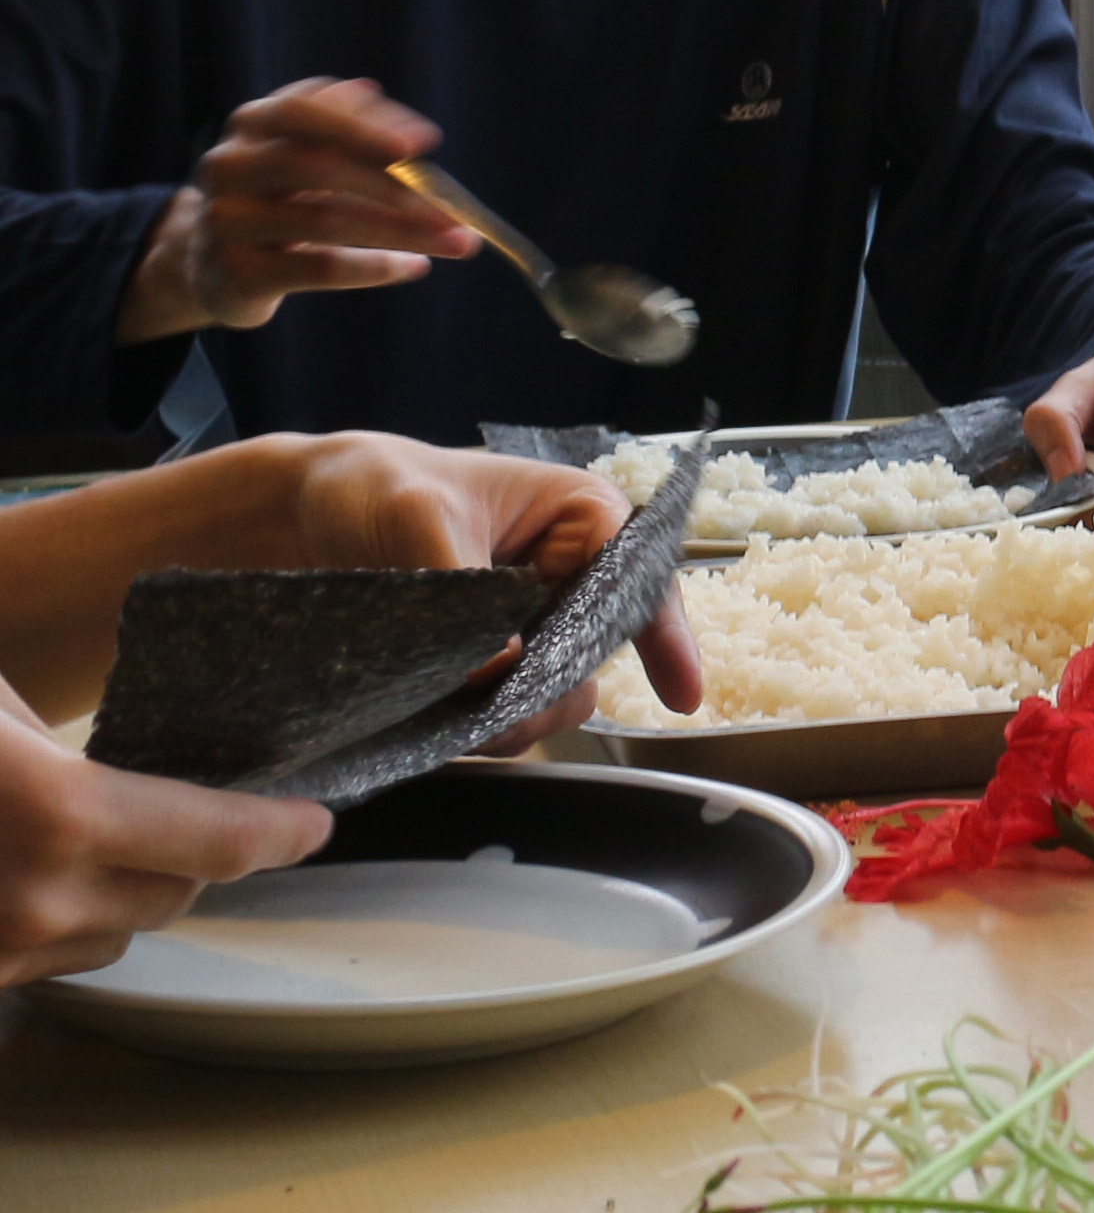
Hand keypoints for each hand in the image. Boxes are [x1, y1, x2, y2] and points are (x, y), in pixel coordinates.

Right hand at [0, 676, 327, 985]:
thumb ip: (72, 746)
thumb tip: (134, 775)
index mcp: (61, 815)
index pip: (222, 842)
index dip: (279, 833)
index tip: (312, 825)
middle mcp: (42, 902)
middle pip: (175, 893)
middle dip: (185, 856)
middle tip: (159, 813)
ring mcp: (0, 955)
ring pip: (112, 935)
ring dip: (113, 897)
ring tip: (54, 842)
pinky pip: (44, 960)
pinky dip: (47, 923)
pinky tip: (10, 877)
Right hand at [114, 77, 478, 342]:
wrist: (212, 267)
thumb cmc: (276, 200)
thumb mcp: (299, 154)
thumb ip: (336, 125)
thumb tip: (369, 88)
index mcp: (250, 125)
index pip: (305, 109)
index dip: (365, 123)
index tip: (425, 141)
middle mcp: (228, 166)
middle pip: (317, 165)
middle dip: (395, 186)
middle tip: (453, 208)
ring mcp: (225, 221)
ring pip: (324, 219)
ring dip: (401, 231)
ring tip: (456, 242)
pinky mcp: (236, 273)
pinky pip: (317, 267)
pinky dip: (373, 267)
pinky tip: (414, 266)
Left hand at [261, 432, 703, 724]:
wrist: (294, 515)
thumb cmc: (368, 485)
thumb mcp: (418, 519)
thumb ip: (465, 591)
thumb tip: (500, 668)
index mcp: (577, 517)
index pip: (639, 578)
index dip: (663, 634)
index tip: (680, 695)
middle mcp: (567, 575)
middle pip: (601, 650)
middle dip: (558, 689)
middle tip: (507, 711)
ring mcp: (530, 624)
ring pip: (557, 691)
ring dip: (517, 715)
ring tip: (457, 716)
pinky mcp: (490, 663)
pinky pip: (511, 711)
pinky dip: (483, 728)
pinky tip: (446, 723)